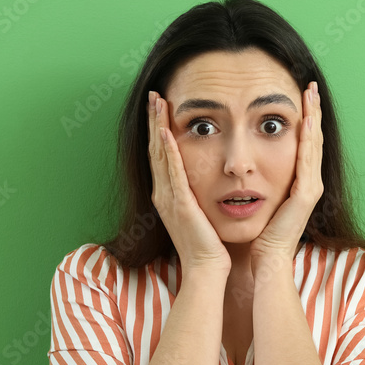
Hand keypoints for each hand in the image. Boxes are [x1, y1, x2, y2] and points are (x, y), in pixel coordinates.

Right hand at [147, 90, 230, 277]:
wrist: (208, 270)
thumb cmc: (210, 245)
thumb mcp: (202, 212)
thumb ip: (200, 194)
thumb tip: (210, 178)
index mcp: (169, 195)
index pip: (162, 154)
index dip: (159, 129)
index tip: (162, 106)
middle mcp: (163, 193)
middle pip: (155, 149)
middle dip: (154, 120)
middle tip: (155, 94)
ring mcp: (168, 198)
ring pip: (160, 155)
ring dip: (157, 126)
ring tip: (158, 102)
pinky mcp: (179, 204)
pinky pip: (171, 172)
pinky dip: (167, 150)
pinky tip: (166, 131)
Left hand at [250, 82, 323, 271]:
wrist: (264, 259)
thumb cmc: (257, 232)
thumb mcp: (258, 197)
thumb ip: (257, 178)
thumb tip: (242, 161)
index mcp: (298, 181)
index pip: (303, 142)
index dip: (303, 118)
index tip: (300, 94)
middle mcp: (309, 182)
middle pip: (313, 138)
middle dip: (312, 110)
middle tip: (310, 85)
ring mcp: (310, 187)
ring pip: (314, 144)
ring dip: (313, 116)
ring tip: (311, 93)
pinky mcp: (306, 195)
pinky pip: (307, 160)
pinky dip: (308, 139)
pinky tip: (306, 120)